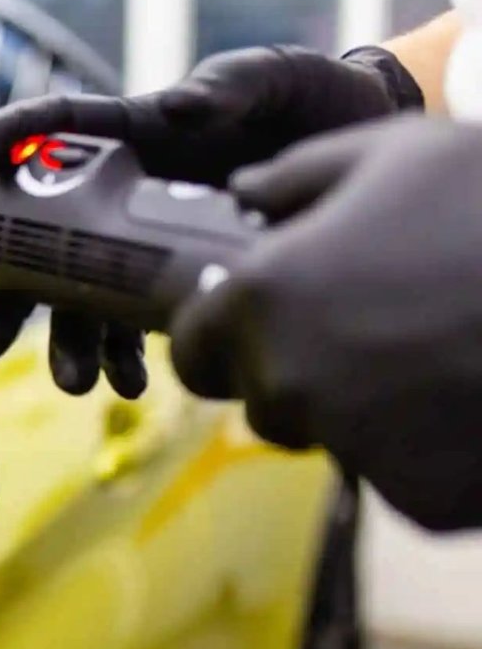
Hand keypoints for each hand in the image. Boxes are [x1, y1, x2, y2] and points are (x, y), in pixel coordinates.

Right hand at [0, 46, 421, 397]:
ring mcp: (145, 242)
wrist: (369, 148)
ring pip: (82, 300)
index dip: (5, 138)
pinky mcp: (180, 283)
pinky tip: (136, 384)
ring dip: (72, 346)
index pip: (51, 128)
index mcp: (130, 133)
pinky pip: (138, 327)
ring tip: (81, 383)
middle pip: (37, 243)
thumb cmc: (307, 101)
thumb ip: (229, 87)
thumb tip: (185, 111)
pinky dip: (129, 359)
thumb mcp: (272, 80)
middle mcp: (121, 193)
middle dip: (6, 298)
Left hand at [171, 116, 481, 529]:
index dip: (223, 339)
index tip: (265, 327)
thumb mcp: (400, 152)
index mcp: (262, 297)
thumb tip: (243, 193)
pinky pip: (401, 478)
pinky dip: (431, 454)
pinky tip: (475, 400)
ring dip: (364, 414)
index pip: (194, 350)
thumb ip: (299, 174)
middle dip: (301, 373)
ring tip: (438, 357)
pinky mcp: (417, 496)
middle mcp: (288, 381)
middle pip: (265, 400)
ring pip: (333, 440)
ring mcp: (351, 446)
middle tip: (382, 330)